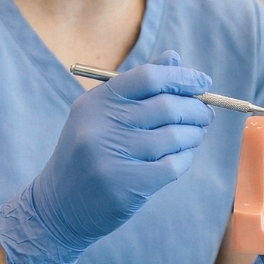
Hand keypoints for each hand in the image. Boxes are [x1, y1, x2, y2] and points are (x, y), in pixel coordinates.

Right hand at [0, 51, 213, 263]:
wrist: (58, 206)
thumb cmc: (88, 153)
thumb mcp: (103, 114)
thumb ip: (140, 86)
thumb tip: (175, 57)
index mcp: (97, 102)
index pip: (148, 77)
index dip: (181, 77)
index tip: (203, 83)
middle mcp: (101, 126)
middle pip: (166, 106)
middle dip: (196, 109)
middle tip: (206, 114)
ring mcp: (111, 157)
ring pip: (174, 137)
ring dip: (193, 135)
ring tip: (194, 135)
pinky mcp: (125, 186)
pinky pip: (172, 166)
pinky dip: (184, 159)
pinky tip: (180, 158)